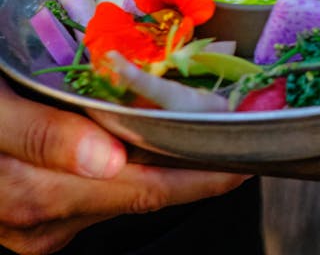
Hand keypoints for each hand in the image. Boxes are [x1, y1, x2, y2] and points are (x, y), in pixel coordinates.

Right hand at [0, 79, 248, 254]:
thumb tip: (110, 163)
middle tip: (241, 132)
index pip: (144, 192)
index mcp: (30, 195)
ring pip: (117, 197)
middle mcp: (36, 224)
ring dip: (161, 169)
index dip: (203, 177)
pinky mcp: (28, 217)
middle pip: (138, 197)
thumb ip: (42, 134)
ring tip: (204, 131)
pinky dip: (124, 170)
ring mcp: (31, 227)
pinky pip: (92, 197)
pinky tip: (144, 142)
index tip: (251, 155)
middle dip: (193, 170)